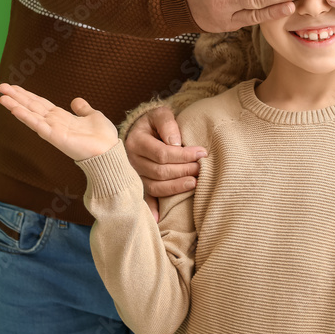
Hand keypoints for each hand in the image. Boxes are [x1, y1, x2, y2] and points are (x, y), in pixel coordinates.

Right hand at [0, 83, 117, 161]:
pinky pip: (38, 125)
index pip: (40, 103)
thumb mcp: (93, 116)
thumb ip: (83, 109)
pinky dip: (26, 117)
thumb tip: (75, 101)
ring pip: (31, 114)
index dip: (27, 95)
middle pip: (31, 106)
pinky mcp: (55, 137)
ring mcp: (53, 130)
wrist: (109, 152)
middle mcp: (54, 123)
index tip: (14, 87)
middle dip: (16, 97)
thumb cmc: (103, 137)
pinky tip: (15, 109)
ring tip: (1, 97)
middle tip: (0, 87)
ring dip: (16, 105)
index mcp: (61, 117)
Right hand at [125, 106, 206, 221]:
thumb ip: (167, 123)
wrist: (140, 131)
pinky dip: (152, 209)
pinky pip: (145, 198)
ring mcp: (134, 175)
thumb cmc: (154, 123)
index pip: (162, 153)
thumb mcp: (159, 114)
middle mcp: (132, 161)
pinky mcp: (138, 185)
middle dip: (183, 171)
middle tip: (200, 168)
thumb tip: (175, 143)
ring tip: (195, 183)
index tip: (202, 153)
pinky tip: (159, 219)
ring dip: (176, 187)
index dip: (184, 155)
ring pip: (155, 186)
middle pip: (160, 171)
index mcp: (136, 142)